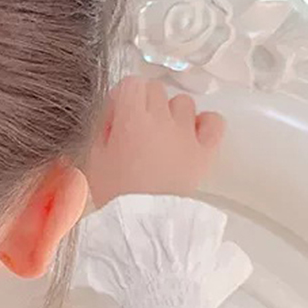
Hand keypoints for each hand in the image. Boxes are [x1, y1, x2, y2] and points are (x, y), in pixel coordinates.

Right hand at [86, 78, 224, 207]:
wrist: (144, 224)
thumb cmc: (115, 194)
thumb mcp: (94, 159)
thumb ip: (102, 129)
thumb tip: (113, 114)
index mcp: (131, 119)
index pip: (130, 83)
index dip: (121, 98)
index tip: (116, 117)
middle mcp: (162, 119)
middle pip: (155, 89)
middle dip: (144, 104)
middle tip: (136, 129)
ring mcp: (188, 133)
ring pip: (182, 102)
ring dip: (171, 113)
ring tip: (162, 136)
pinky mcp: (207, 150)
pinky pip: (213, 120)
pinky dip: (203, 123)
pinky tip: (190, 135)